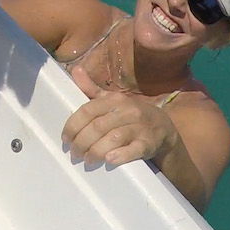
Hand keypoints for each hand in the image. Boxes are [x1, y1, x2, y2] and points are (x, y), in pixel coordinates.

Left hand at [61, 91, 179, 169]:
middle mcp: (128, 111)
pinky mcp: (149, 143)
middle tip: (74, 153)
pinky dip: (121, 155)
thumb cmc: (130, 114)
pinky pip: (134, 149)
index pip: (89, 110)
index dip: (73, 125)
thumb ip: (91, 88)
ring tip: (87, 160)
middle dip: (82, 142)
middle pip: (98, 127)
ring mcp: (139, 127)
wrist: (163, 127)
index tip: (65, 138)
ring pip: (113, 138)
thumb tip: (76, 70)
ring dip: (96, 151)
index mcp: (115, 99)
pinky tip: (109, 160)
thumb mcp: (112, 100)